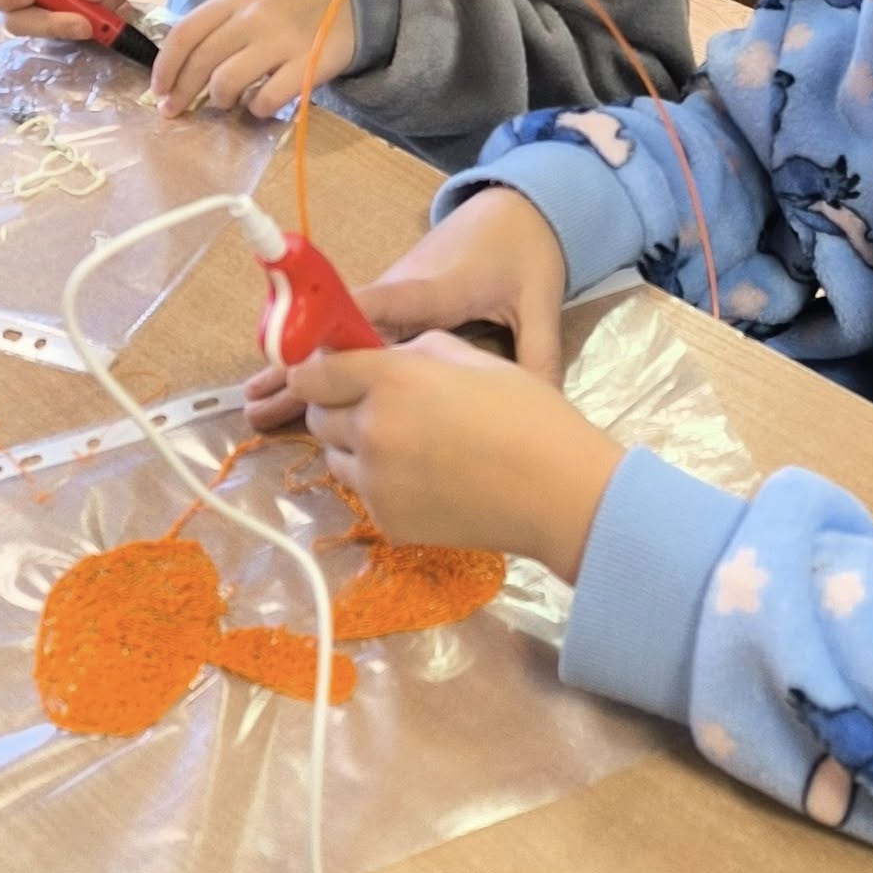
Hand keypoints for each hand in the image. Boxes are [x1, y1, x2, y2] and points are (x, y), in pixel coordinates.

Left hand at [152, 0, 354, 118]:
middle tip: (175, 111)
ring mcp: (281, 41)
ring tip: (227, 103)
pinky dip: (255, 109)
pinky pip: (266, 99)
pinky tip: (259, 105)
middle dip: (181, 93)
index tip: (158, 90)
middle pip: (200, 62)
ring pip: (227, 82)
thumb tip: (183, 66)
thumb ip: (221, 25)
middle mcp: (254, 17)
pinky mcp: (307, 66)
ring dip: (219, 101)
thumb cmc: (297, 3)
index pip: (184, 34)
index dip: (164, 67)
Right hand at [242, 186, 566, 431]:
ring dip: (297, 371)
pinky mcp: (386, 304)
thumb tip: (542, 404)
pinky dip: (316, 366)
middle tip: (256, 400)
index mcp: (438, 286)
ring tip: (252, 404)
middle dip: (301, 369)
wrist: (514, 206)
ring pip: (337, 341)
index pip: (388, 304)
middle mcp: (400, 289)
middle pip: (344, 333)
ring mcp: (388, 296)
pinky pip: (347, 340)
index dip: (348, 325)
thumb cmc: (524, 253)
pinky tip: (284, 393)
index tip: (310, 351)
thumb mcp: (539, 303)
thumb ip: (538, 355)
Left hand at [297, 329, 620, 581]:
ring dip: (355, 447)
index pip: (314, 372)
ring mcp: (375, 482)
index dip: (315, 370)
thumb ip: (415, 351)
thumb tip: (383, 357)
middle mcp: (372, 429)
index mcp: (391, 380)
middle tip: (377, 407)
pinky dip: (382, 484)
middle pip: (317, 416)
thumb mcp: (473, 358)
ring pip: (334, 458)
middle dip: (337, 407)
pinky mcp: (386, 521)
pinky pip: (364, 494)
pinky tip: (426, 479)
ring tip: (407, 445)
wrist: (559, 493)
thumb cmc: (527, 415)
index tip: (324, 372)